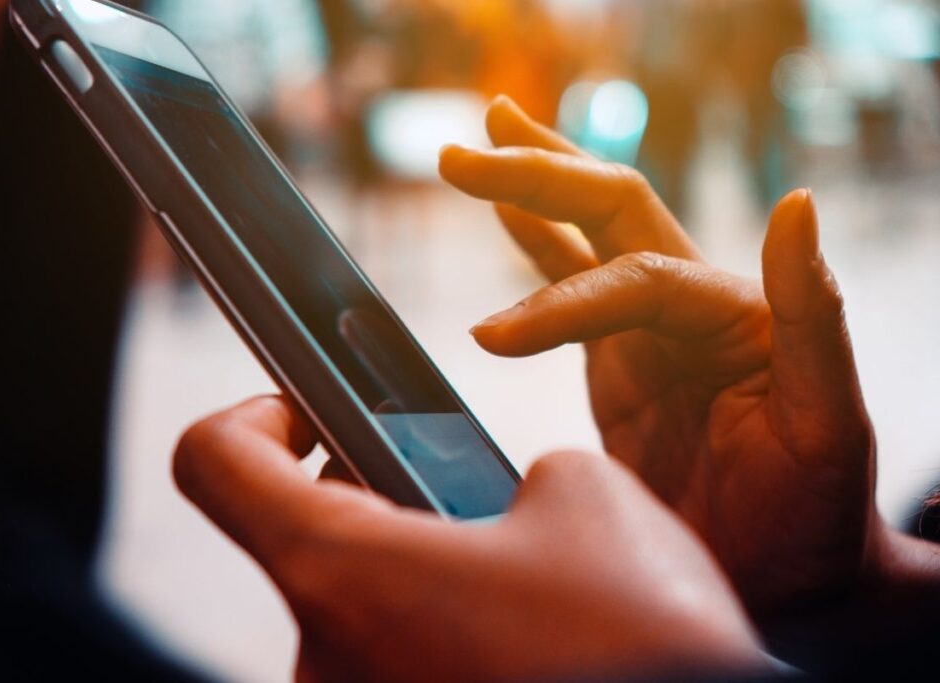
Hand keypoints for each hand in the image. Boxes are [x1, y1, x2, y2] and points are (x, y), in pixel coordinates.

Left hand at [174, 397, 764, 682]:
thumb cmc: (635, 643)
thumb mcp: (588, 496)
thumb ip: (519, 470)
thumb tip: (510, 501)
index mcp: (343, 574)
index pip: (216, 464)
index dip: (255, 414)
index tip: (307, 410)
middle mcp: (323, 658)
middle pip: (306, 540)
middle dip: (382, 501)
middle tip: (454, 492)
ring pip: (361, 606)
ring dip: (423, 571)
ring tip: (512, 572)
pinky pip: (393, 659)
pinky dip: (439, 629)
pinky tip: (518, 629)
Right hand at [439, 97, 877, 619]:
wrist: (788, 579)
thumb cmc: (814, 512)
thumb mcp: (826, 419)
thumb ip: (811, 314)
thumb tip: (797, 205)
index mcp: (736, 312)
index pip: (634, 279)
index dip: (559, 302)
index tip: (489, 339)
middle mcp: (689, 307)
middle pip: (610, 209)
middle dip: (539, 175)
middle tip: (470, 149)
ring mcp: (649, 334)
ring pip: (586, 234)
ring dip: (534, 188)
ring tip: (481, 148)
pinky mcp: (617, 367)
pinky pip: (569, 289)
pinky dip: (534, 249)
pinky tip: (505, 217)